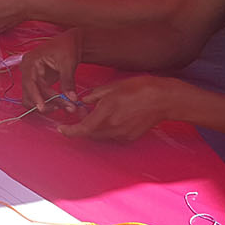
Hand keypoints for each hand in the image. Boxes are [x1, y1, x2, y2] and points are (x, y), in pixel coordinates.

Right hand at [18, 32, 82, 111]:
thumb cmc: (67, 47)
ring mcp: (32, 78)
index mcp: (30, 61)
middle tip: (66, 107)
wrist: (70, 44)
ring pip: (34, 98)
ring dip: (48, 105)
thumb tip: (72, 99)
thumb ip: (67, 81)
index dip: (35, 96)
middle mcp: (27, 70)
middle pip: (30, 93)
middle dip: (46, 103)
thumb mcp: (67, 63)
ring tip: (66, 106)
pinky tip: (62, 103)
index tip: (42, 108)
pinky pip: (40, 97)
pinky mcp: (38, 83)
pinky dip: (50, 102)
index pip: (29, 82)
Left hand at [59, 76, 183, 141]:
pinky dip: (106, 129)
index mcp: (106, 112)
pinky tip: (112, 117)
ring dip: (94, 128)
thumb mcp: (112, 86)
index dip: (69, 131)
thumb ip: (94, 95)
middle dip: (81, 126)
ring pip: (100, 136)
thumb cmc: (139, 88)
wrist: (163, 99)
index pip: (82, 128)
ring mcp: (122, 134)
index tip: (61, 128)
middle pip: (89, 134)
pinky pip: (112, 136)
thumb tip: (84, 101)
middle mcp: (112, 127)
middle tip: (80, 112)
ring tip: (97, 112)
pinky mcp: (130, 137)